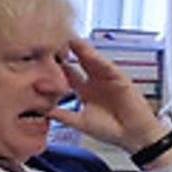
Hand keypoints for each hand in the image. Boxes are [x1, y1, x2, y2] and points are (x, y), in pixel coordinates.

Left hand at [47, 37, 171, 157]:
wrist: (134, 135)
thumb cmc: (111, 131)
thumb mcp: (80, 123)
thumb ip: (62, 115)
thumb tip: (41, 110)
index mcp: (83, 92)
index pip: (65, 75)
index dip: (52, 67)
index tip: (37, 59)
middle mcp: (93, 82)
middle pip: (75, 61)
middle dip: (64, 52)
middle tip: (48, 40)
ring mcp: (105, 78)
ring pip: (89, 59)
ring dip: (78, 48)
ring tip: (64, 37)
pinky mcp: (117, 77)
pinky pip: (104, 64)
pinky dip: (94, 56)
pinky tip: (84, 49)